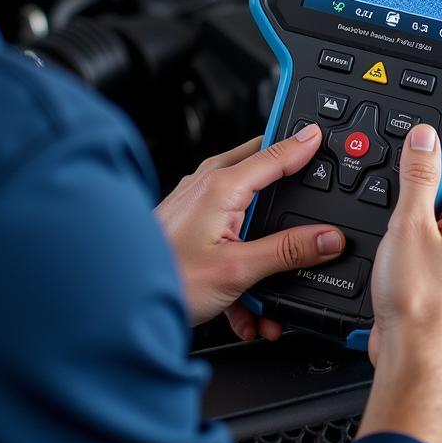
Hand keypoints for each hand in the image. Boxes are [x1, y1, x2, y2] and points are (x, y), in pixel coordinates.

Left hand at [155, 125, 345, 338]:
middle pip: (262, 178)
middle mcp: (206, 184)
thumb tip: (327, 238)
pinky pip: (228, 234)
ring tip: (266, 298)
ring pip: (246, 214)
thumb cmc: (165, 279)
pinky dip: (240, 264)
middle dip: (286, 207)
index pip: (274, 153)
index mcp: (222, 185)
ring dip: (262, 252)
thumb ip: (287, 252)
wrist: (115, 302)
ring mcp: (196, 202)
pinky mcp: (189, 222)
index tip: (320, 134)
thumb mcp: (238, 270)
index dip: (301, 145)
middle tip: (307, 220)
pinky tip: (244, 308)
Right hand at [358, 124, 441, 442]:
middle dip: (425, 189)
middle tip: (396, 197)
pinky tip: (397, 260)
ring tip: (393, 233)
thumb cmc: (418, 304)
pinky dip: (420, 250)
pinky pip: (440, 256)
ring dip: (420, 223)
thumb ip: (419, 176)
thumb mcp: (409, 224)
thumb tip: (426, 138)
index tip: (419, 146)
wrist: (416, 363)